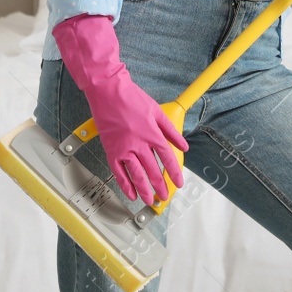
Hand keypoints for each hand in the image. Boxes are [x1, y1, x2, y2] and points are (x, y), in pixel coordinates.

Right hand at [52, 14, 186, 204]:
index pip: (167, 159)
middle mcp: (140, 144)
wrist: (108, 91)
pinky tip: (131, 193)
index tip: (178, 182)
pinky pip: (118, 173)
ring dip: (145, 190)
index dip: (174, 173)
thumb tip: (183, 145)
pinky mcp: (111, 150)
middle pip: (153, 171)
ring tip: (150, 200)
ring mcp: (124, 149)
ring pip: (137, 176)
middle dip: (161, 186)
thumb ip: (171, 131)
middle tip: (164, 196)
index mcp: (153, 134)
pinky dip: (125, 185)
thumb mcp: (157, 111)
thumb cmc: (132, 98)